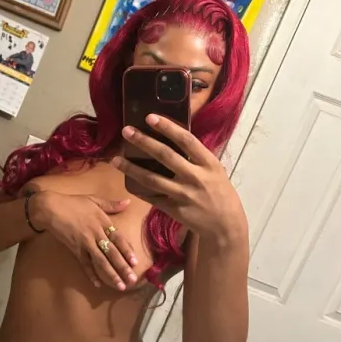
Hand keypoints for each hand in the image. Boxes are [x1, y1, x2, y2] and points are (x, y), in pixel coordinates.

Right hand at [33, 191, 137, 289]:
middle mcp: (95, 234)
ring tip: (120, 285)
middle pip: (111, 253)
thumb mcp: (93, 200)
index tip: (135, 262)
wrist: (50, 208)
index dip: (127, 250)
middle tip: (132, 280)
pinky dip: (91, 274)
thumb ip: (111, 204)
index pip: (118, 239)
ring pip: (100, 261)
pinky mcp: (75, 249)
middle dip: (122, 267)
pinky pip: (84, 264)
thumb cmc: (72, 202)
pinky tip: (98, 284)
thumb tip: (128, 202)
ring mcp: (85, 243)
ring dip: (111, 274)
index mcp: (102, 221)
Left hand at [112, 115, 246, 243]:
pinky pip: (152, 197)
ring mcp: (183, 195)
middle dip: (143, 142)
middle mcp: (195, 177)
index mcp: (208, 163)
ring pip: (152, 179)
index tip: (150, 117)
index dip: (167, 127)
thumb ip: (196, 157)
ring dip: (131, 168)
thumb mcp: (215, 170)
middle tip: (126, 131)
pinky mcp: (174, 209)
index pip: (186, 140)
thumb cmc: (221, 193)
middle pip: (165, 156)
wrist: (225, 225)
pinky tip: (127, 182)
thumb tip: (174, 140)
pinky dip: (139, 189)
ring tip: (115, 159)